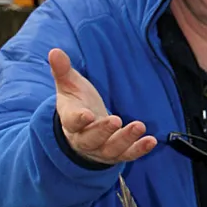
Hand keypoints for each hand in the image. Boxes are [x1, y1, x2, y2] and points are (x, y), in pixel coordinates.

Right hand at [48, 48, 156, 163]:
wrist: (83, 132)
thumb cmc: (76, 104)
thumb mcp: (69, 86)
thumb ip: (63, 71)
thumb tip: (54, 51)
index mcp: (70, 122)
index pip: (72, 122)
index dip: (79, 119)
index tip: (87, 115)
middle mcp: (84, 140)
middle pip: (91, 139)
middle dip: (103, 131)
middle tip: (116, 119)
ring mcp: (101, 150)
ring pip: (111, 149)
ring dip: (126, 139)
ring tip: (140, 126)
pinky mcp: (116, 154)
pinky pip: (128, 155)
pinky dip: (139, 150)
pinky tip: (151, 141)